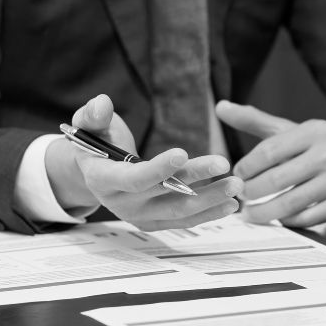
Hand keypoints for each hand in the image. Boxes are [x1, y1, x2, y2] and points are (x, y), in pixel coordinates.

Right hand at [45, 94, 242, 230]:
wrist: (95, 171)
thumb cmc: (96, 142)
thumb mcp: (89, 123)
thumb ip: (94, 114)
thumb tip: (102, 103)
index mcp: (103, 180)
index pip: (132, 178)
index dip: (157, 168)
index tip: (183, 152)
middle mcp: (122, 204)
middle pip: (164, 193)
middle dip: (195, 177)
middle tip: (223, 163)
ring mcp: (140, 217)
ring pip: (179, 211)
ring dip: (210, 200)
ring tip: (236, 185)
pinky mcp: (155, 222)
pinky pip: (185, 221)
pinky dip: (209, 213)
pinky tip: (231, 204)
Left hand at [216, 101, 325, 226]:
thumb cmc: (315, 149)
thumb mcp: (289, 131)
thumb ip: (254, 120)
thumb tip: (220, 107)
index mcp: (315, 131)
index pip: (269, 150)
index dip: (247, 167)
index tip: (237, 176)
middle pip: (276, 179)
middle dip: (251, 192)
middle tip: (240, 197)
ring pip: (289, 203)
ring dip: (263, 212)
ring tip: (249, 213)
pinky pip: (306, 218)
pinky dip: (286, 220)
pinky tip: (277, 217)